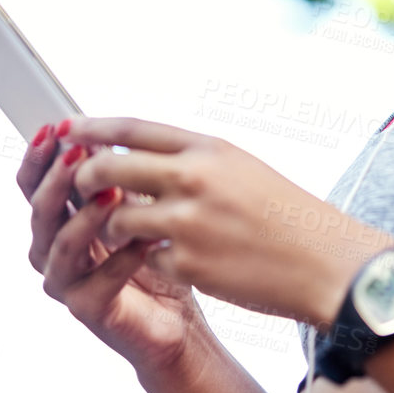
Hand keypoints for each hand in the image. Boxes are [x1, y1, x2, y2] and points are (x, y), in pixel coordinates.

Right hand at [16, 123, 204, 379]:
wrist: (175, 318)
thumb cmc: (151, 259)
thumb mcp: (133, 205)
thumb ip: (111, 175)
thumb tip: (99, 131)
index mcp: (57, 220)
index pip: (33, 184)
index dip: (37, 157)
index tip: (52, 129)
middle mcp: (52, 250)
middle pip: (41, 210)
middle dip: (58, 179)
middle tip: (78, 153)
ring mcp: (66, 281)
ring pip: (63, 244)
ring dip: (87, 216)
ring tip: (113, 194)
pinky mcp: (87, 309)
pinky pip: (99, 280)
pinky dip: (123, 258)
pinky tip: (146, 241)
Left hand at [59, 115, 393, 328]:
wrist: (326, 263)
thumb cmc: (286, 216)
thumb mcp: (241, 168)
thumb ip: (193, 160)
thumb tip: (143, 155)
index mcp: (208, 148)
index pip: (135, 129)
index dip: (94, 128)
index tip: (68, 128)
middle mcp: (194, 178)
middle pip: (110, 169)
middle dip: (85, 178)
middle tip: (78, 186)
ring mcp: (188, 221)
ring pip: (118, 219)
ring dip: (114, 228)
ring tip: (130, 234)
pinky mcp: (188, 263)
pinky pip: (149, 259)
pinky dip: (156, 262)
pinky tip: (180, 264)